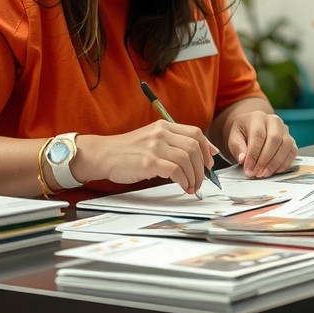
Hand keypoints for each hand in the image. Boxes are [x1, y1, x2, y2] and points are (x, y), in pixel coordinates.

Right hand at [74, 121, 217, 194]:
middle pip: (194, 147)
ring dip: (194, 176)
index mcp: (163, 126)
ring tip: (191, 186)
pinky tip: (183, 186)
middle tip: (201, 179)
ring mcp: (155, 147)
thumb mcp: (150, 139)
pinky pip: (176, 170)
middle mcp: (161, 133)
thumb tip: (195, 156)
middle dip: (202, 167)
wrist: (103, 154)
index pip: (195, 133)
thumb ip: (171, 143)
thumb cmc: (126, 151)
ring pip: (187, 159)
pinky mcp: (149, 161)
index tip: (210, 161)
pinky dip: (184, 180)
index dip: (206, 148)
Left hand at [227, 111, 296, 178]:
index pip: (258, 135)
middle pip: (275, 139)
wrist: (251, 128)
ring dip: (275, 163)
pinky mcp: (291, 140)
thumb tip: (243, 159)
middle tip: (257, 173)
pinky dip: (284, 164)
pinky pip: (292, 152)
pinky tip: (274, 171)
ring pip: (286, 146)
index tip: (248, 168)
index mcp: (258, 117)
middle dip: (265, 160)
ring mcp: (285, 130)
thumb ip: (238, 148)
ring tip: (264, 174)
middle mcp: (274, 121)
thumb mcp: (234, 138)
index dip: (254, 154)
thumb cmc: (242, 133)